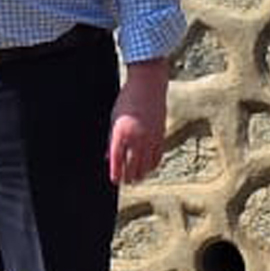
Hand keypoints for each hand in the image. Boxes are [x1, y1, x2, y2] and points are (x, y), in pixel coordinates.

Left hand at [108, 59, 168, 184]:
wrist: (147, 87)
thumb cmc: (126, 101)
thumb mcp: (113, 120)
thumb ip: (111, 140)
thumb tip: (108, 157)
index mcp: (122, 133)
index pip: (118, 159)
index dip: (116, 172)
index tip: (114, 181)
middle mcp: (137, 138)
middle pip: (133, 165)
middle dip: (128, 176)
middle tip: (125, 182)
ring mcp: (151, 138)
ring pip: (147, 164)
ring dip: (141, 173)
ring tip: (136, 179)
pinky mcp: (161, 136)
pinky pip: (158, 156)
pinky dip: (153, 165)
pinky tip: (149, 169)